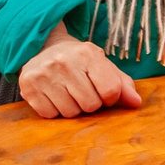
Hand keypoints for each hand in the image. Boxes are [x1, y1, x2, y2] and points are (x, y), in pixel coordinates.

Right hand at [19, 23, 142, 118]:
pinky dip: (55, 110)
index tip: (103, 91)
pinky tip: (54, 95)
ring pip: (70, 113)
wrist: (44, 49)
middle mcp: (64, 62)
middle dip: (91, 103)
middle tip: (82, 90)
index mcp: (88, 54)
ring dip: (73, 108)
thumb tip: (136, 103)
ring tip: (68, 92)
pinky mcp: (28, 86)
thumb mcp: (104, 66)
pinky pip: (50, 115)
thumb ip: (123, 85)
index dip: (110, 98)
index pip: (111, 91)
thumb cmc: (80, 62)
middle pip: (90, 105)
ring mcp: (44, 74)